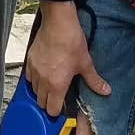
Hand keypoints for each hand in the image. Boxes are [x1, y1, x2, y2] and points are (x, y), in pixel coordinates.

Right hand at [24, 1, 109, 117]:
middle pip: (40, 102)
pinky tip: (43, 73)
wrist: (58, 22)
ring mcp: (34, 70)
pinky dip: (34, 79)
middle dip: (49, 103)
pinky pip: (28, 76)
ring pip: (33, 90)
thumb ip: (94, 81)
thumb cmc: (71, 41)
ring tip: (51, 85)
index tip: (63, 107)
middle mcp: (43, 80)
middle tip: (58, 96)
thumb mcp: (85, 63)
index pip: (51, 110)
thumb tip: (105, 90)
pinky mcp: (29, 59)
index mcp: (56, 85)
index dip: (57, 111)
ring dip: (41, 91)